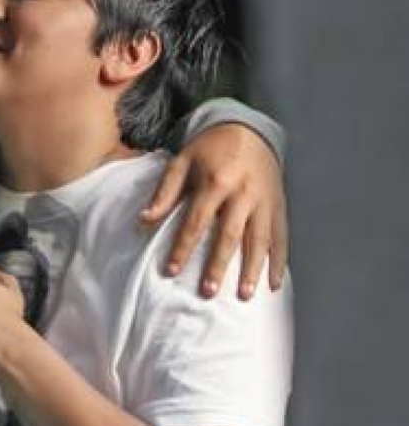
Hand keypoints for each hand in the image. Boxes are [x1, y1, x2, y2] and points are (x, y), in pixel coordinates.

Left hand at [140, 124, 287, 299]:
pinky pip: (281, 237)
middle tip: (208, 292)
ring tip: (245, 296)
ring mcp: (264, 201)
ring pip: (260, 240)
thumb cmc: (210, 149)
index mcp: (216, 181)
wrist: (249, 129)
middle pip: (229, 235)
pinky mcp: (279, 206)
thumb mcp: (182, 161)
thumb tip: (144, 219)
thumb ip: (165, 192)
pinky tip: (273, 284)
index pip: (196, 221)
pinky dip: (279, 261)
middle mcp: (243, 193)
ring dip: (253, 269)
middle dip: (219, 265)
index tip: (171, 271)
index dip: (183, 247)